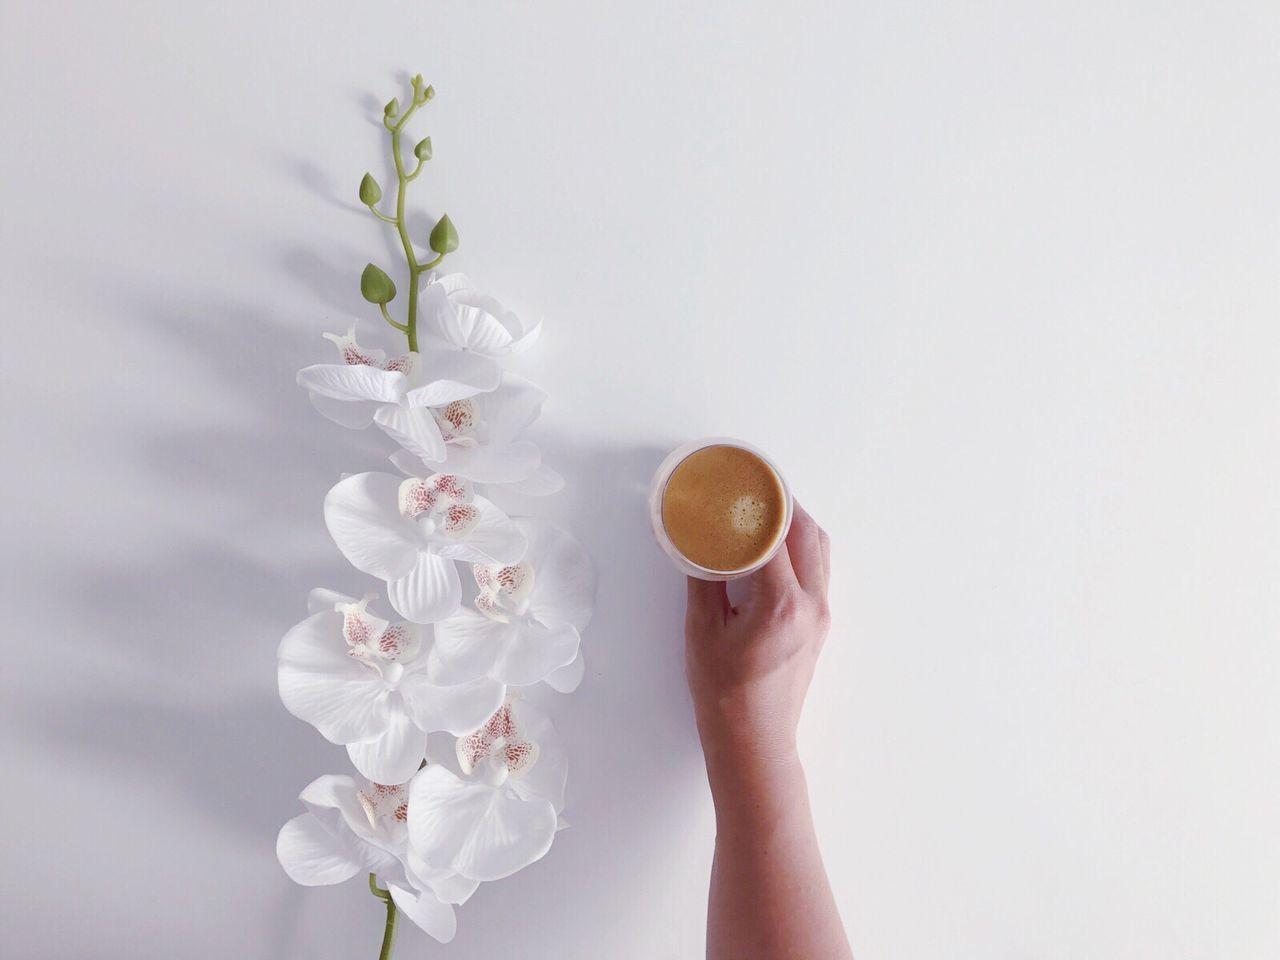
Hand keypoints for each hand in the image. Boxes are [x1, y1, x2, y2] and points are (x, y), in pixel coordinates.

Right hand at [684, 502, 831, 775]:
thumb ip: (703, 580)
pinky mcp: (820, 625)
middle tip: (755, 488)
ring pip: (819, 550)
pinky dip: (800, 549)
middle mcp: (812, 605)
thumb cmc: (724, 694)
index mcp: (782, 604)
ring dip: (796, 525)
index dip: (754, 506)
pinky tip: (774, 549)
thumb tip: (698, 543)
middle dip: (782, 505)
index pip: (773, 536)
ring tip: (765, 513)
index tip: (740, 483)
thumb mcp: (702, 631)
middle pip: (807, 533)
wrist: (754, 742)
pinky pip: (818, 571)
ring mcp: (822, 616)